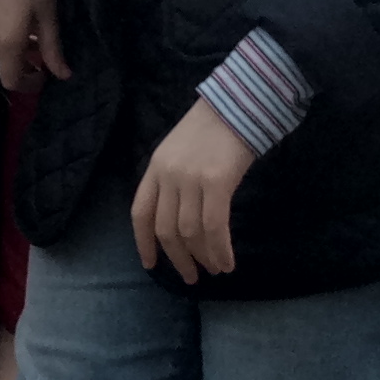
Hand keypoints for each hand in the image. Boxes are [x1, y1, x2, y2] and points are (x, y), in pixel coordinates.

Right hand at [0, 0, 66, 93]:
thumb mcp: (48, 12)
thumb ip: (52, 48)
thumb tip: (63, 76)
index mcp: (8, 42)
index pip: (12, 80)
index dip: (27, 83)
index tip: (41, 74)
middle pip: (3, 58)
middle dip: (21, 53)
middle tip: (37, 35)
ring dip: (4, 36)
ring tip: (18, 13)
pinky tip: (0, 2)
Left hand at [133, 99, 257, 282]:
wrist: (239, 102)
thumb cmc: (214, 127)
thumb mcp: (180, 151)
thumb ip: (174, 180)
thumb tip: (180, 221)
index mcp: (155, 167)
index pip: (140, 213)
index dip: (143, 242)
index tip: (150, 264)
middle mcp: (168, 175)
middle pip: (165, 229)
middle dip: (178, 258)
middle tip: (191, 276)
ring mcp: (191, 179)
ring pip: (190, 232)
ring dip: (204, 257)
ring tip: (215, 269)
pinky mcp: (217, 182)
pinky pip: (215, 227)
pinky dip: (220, 249)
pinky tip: (227, 262)